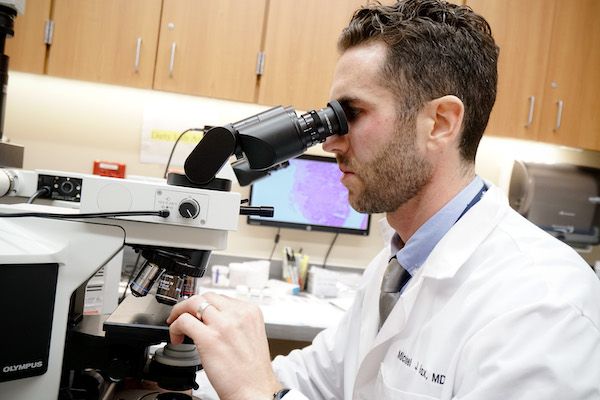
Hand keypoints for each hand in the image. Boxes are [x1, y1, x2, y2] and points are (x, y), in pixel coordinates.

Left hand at [166, 293, 282, 399]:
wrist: (255, 390)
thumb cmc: (252, 370)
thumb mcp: (251, 334)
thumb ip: (235, 322)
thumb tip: (212, 317)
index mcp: (250, 311)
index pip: (220, 297)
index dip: (204, 305)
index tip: (197, 313)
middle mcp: (238, 314)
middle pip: (206, 296)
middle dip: (190, 305)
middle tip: (183, 315)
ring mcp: (223, 324)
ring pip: (192, 303)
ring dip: (180, 312)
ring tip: (176, 324)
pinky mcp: (209, 338)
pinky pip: (184, 321)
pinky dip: (175, 327)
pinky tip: (177, 338)